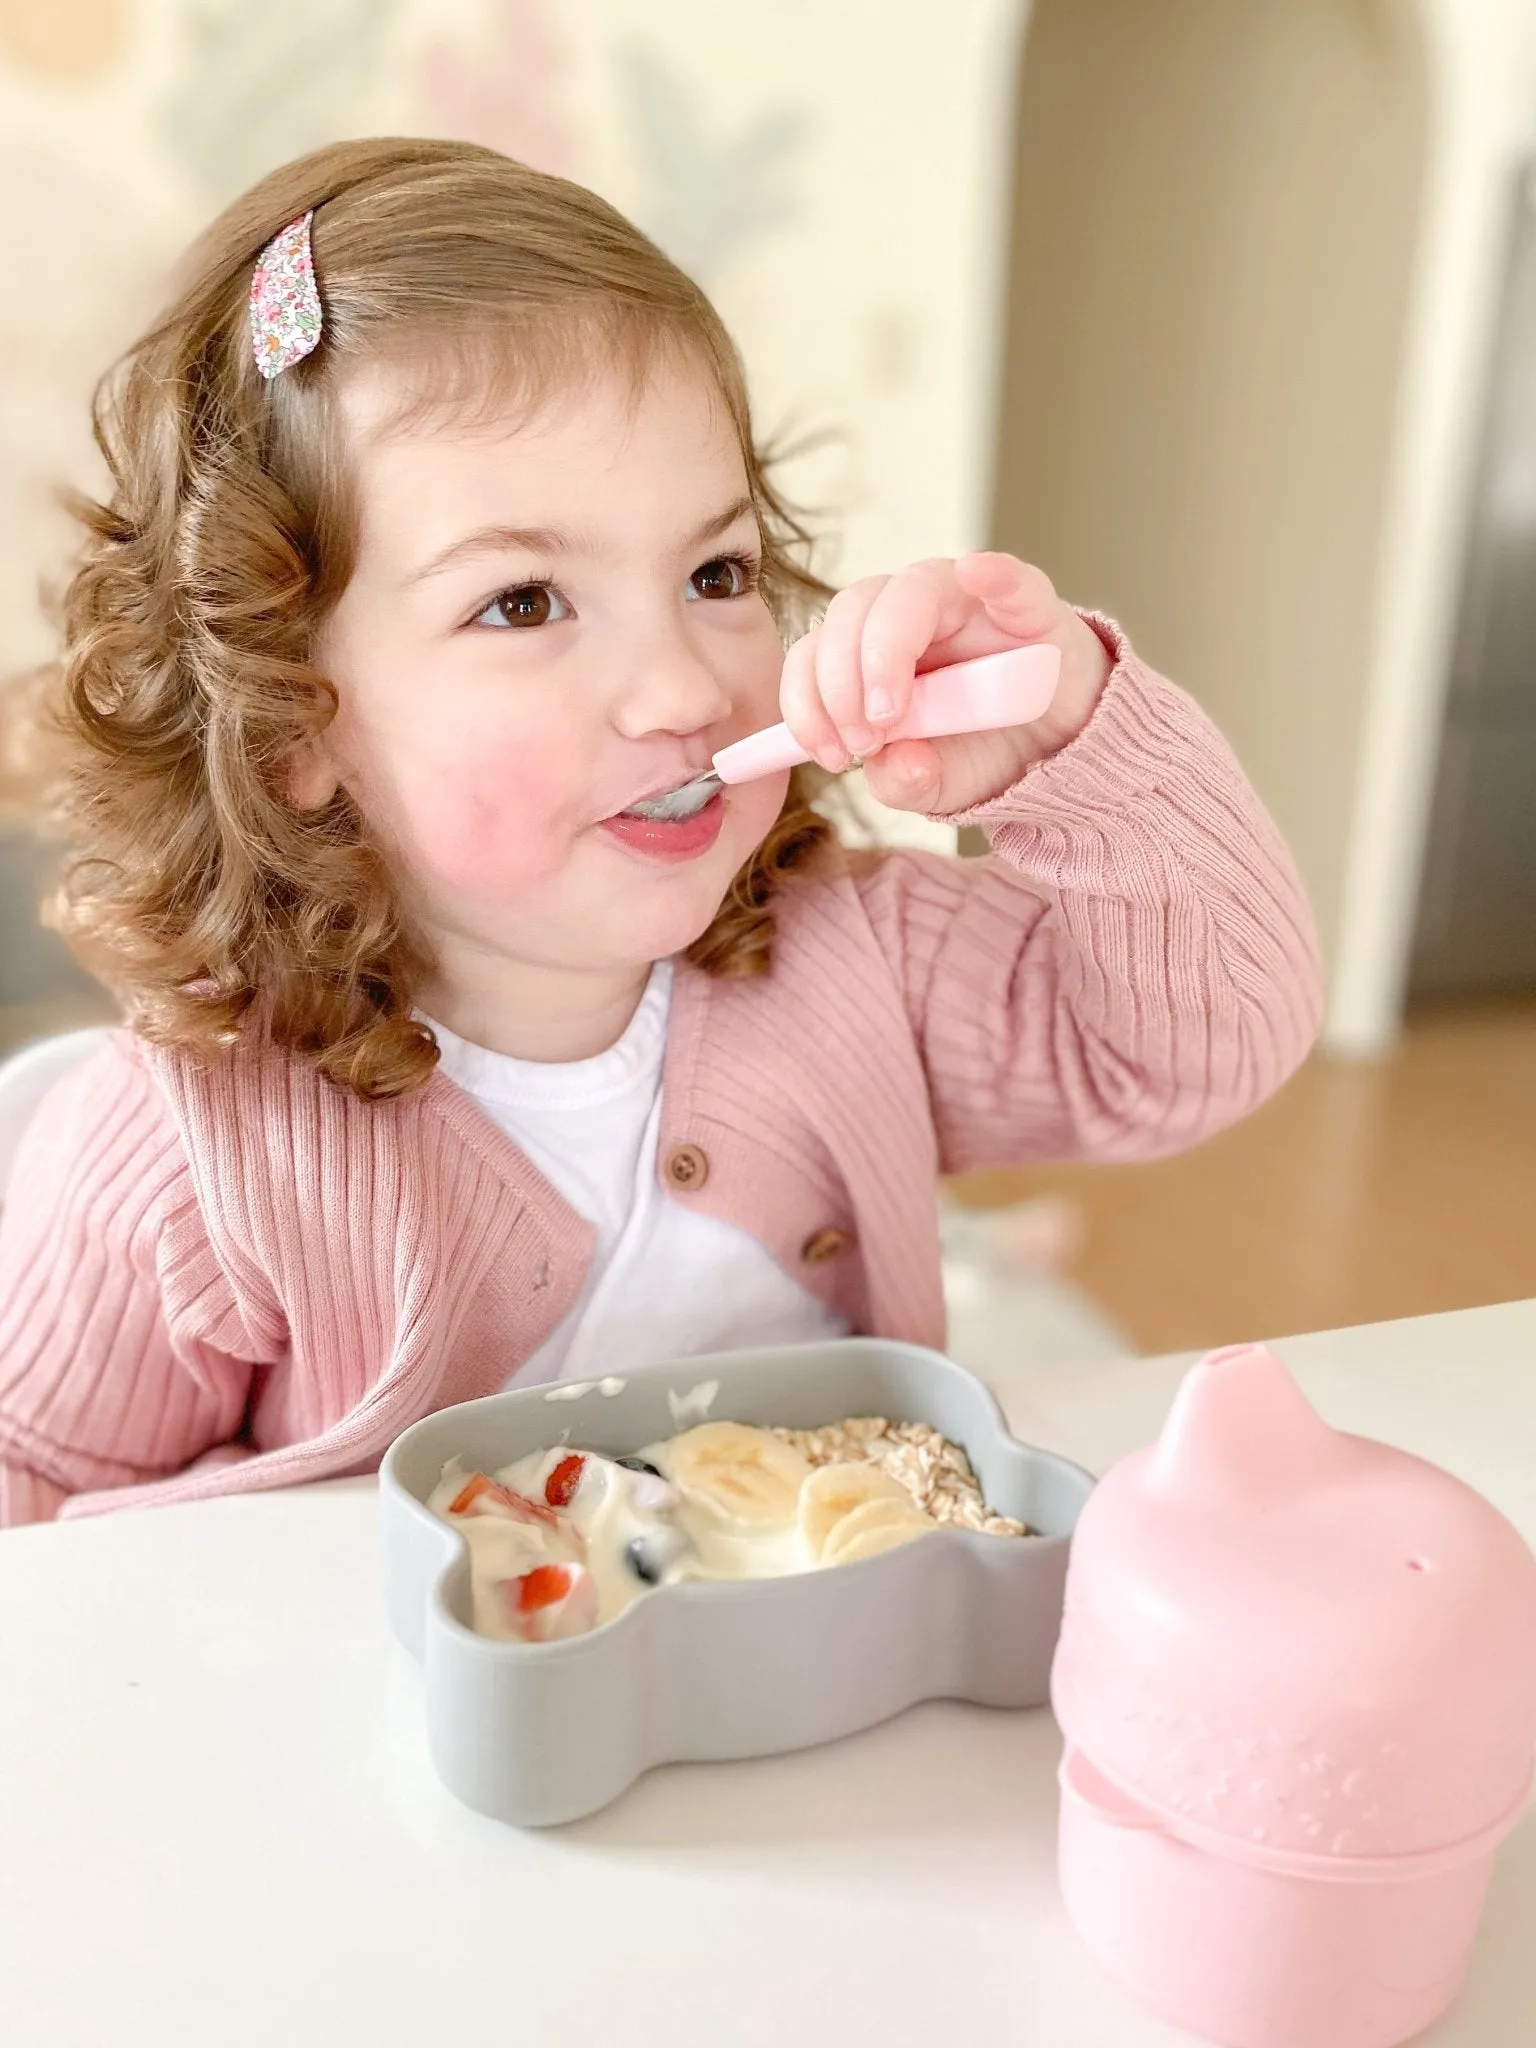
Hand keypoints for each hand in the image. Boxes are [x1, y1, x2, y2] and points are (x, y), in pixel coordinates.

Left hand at [778, 552, 1111, 813]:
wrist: (1062, 750)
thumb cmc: (984, 749)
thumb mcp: (935, 784)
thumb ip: (902, 782)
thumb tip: (887, 765)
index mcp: (871, 648)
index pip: (816, 652)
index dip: (807, 702)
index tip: (831, 756)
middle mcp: (910, 612)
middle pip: (851, 612)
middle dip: (840, 683)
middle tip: (863, 744)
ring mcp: (969, 601)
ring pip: (911, 592)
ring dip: (887, 651)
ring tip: (892, 713)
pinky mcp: (1030, 604)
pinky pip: (1010, 579)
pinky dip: (994, 575)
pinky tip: (979, 574)